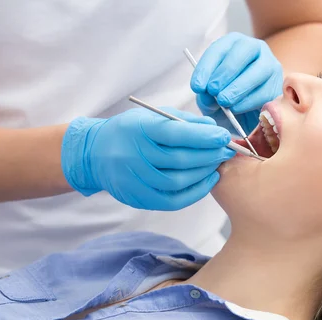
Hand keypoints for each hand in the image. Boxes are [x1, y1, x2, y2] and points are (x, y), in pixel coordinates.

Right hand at [61, 108, 234, 210]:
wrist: (95, 154)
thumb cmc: (130, 132)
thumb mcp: (152, 117)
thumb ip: (183, 121)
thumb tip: (213, 128)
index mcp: (139, 130)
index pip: (176, 134)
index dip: (204, 137)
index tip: (224, 136)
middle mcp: (134, 155)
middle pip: (180, 159)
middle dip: (209, 155)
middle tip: (226, 150)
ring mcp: (135, 179)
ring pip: (178, 181)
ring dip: (204, 174)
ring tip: (217, 164)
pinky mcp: (138, 198)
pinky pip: (172, 200)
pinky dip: (195, 192)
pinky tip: (207, 181)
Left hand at [190, 32, 282, 133]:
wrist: (247, 117)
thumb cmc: (226, 101)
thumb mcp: (210, 98)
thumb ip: (206, 96)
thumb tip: (208, 96)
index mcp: (233, 44)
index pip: (218, 49)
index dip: (206, 68)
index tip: (197, 87)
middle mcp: (254, 48)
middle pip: (241, 53)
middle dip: (225, 73)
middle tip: (213, 91)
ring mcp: (270, 65)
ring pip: (258, 70)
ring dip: (238, 86)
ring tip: (224, 101)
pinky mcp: (279, 84)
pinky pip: (266, 90)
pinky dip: (249, 100)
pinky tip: (236, 108)